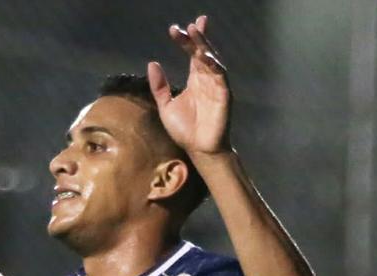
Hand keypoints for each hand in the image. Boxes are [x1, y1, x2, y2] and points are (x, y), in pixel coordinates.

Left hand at [147, 14, 231, 156]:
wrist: (199, 151)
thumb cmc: (185, 131)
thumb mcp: (166, 106)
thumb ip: (160, 87)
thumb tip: (152, 63)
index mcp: (195, 80)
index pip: (192, 54)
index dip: (186, 40)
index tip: (175, 29)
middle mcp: (207, 79)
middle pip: (203, 52)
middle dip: (196, 37)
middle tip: (188, 25)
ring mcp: (216, 86)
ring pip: (212, 60)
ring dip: (205, 46)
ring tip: (195, 32)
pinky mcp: (224, 95)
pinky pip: (220, 76)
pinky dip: (213, 65)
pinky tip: (204, 56)